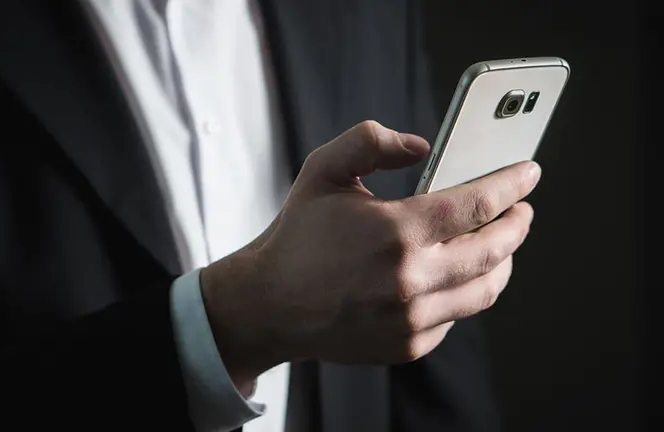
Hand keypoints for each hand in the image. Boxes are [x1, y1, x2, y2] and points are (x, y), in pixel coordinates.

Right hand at [200, 120, 540, 390]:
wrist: (271, 304)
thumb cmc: (298, 236)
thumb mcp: (323, 171)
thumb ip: (370, 141)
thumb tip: (422, 146)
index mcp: (395, 230)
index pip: (478, 204)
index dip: (511, 185)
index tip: (528, 174)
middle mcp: (410, 279)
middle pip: (495, 249)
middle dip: (518, 224)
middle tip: (521, 209)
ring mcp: (412, 318)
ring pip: (486, 289)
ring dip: (502, 261)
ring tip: (497, 243)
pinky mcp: (408, 345)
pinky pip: (457, 315)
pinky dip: (465, 291)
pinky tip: (452, 274)